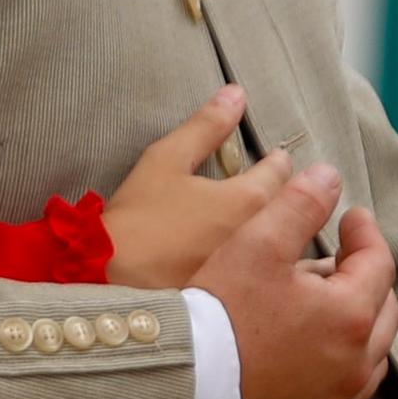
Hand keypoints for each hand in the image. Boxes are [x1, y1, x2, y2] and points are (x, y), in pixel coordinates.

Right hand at [103, 89, 295, 291]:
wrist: (107, 282)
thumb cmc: (136, 219)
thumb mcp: (165, 159)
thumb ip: (205, 125)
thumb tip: (236, 93)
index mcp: (249, 199)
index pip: (281, 170)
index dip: (275, 161)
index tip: (272, 160)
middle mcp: (262, 239)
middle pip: (290, 211)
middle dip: (287, 197)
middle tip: (274, 191)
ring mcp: (254, 277)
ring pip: (289, 254)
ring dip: (286, 240)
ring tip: (269, 234)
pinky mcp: (240, 305)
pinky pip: (270, 285)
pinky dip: (271, 274)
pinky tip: (254, 273)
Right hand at [197, 168, 397, 398]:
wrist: (179, 389)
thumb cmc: (218, 313)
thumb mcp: (257, 242)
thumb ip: (300, 204)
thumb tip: (330, 178)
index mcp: (352, 315)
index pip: (378, 262)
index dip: (364, 233)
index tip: (349, 217)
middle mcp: (357, 364)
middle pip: (382, 311)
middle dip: (365, 280)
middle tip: (338, 259)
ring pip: (370, 358)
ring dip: (359, 327)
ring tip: (328, 306)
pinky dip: (340, 373)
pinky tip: (318, 360)